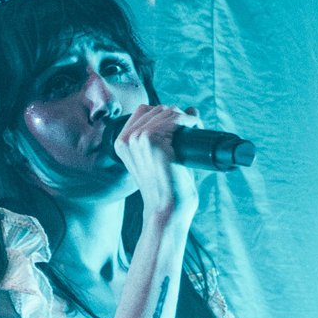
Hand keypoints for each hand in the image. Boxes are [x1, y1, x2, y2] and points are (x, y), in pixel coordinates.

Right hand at [112, 104, 199, 227]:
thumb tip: (191, 109)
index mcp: (122, 143)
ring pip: (167, 112)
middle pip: (157, 109)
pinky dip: (190, 121)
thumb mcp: (161, 157)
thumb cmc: (167, 187)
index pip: (144, 110)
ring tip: (195, 130)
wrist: (168, 209)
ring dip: (186, 118)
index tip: (180, 125)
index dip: (165, 114)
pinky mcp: (152, 140)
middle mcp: (127, 139)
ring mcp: (138, 139)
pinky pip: (175, 119)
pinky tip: (196, 128)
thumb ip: (169, 133)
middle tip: (192, 128)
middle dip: (177, 115)